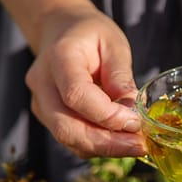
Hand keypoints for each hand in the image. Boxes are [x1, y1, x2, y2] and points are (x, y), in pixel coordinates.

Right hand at [25, 6, 146, 158]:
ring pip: (69, 139)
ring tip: (136, 145)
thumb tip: (132, 112)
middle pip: (67, 128)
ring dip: (105, 148)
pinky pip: (72, 140)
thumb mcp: (113, 44)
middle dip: (107, 143)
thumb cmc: (90, 35)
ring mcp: (41, 104)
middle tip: (140, 146)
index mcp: (58, 58)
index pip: (76, 95)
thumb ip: (121, 76)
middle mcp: (43, 84)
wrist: (61, 32)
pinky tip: (122, 141)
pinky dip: (98, 146)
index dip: (107, 115)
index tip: (135, 122)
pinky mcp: (49, 118)